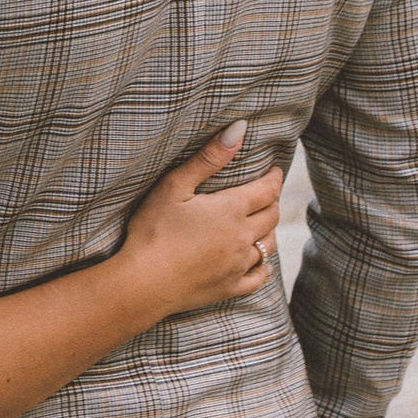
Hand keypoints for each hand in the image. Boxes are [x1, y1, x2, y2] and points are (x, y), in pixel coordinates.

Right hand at [113, 122, 284, 318]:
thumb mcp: (175, 186)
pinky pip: (259, 277)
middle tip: (266, 193)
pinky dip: (263, 266)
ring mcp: (238, 266)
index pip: (267, 190)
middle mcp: (242, 238)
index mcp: (231, 211)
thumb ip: (209, 157)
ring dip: (269, 231)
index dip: (273, 178)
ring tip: (262, 222)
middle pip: (271, 216)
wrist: (143, 283)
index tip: (274, 170)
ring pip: (268, 245)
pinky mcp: (230, 288)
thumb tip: (240, 129)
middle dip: (272, 201)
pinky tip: (258, 261)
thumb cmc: (153, 230)